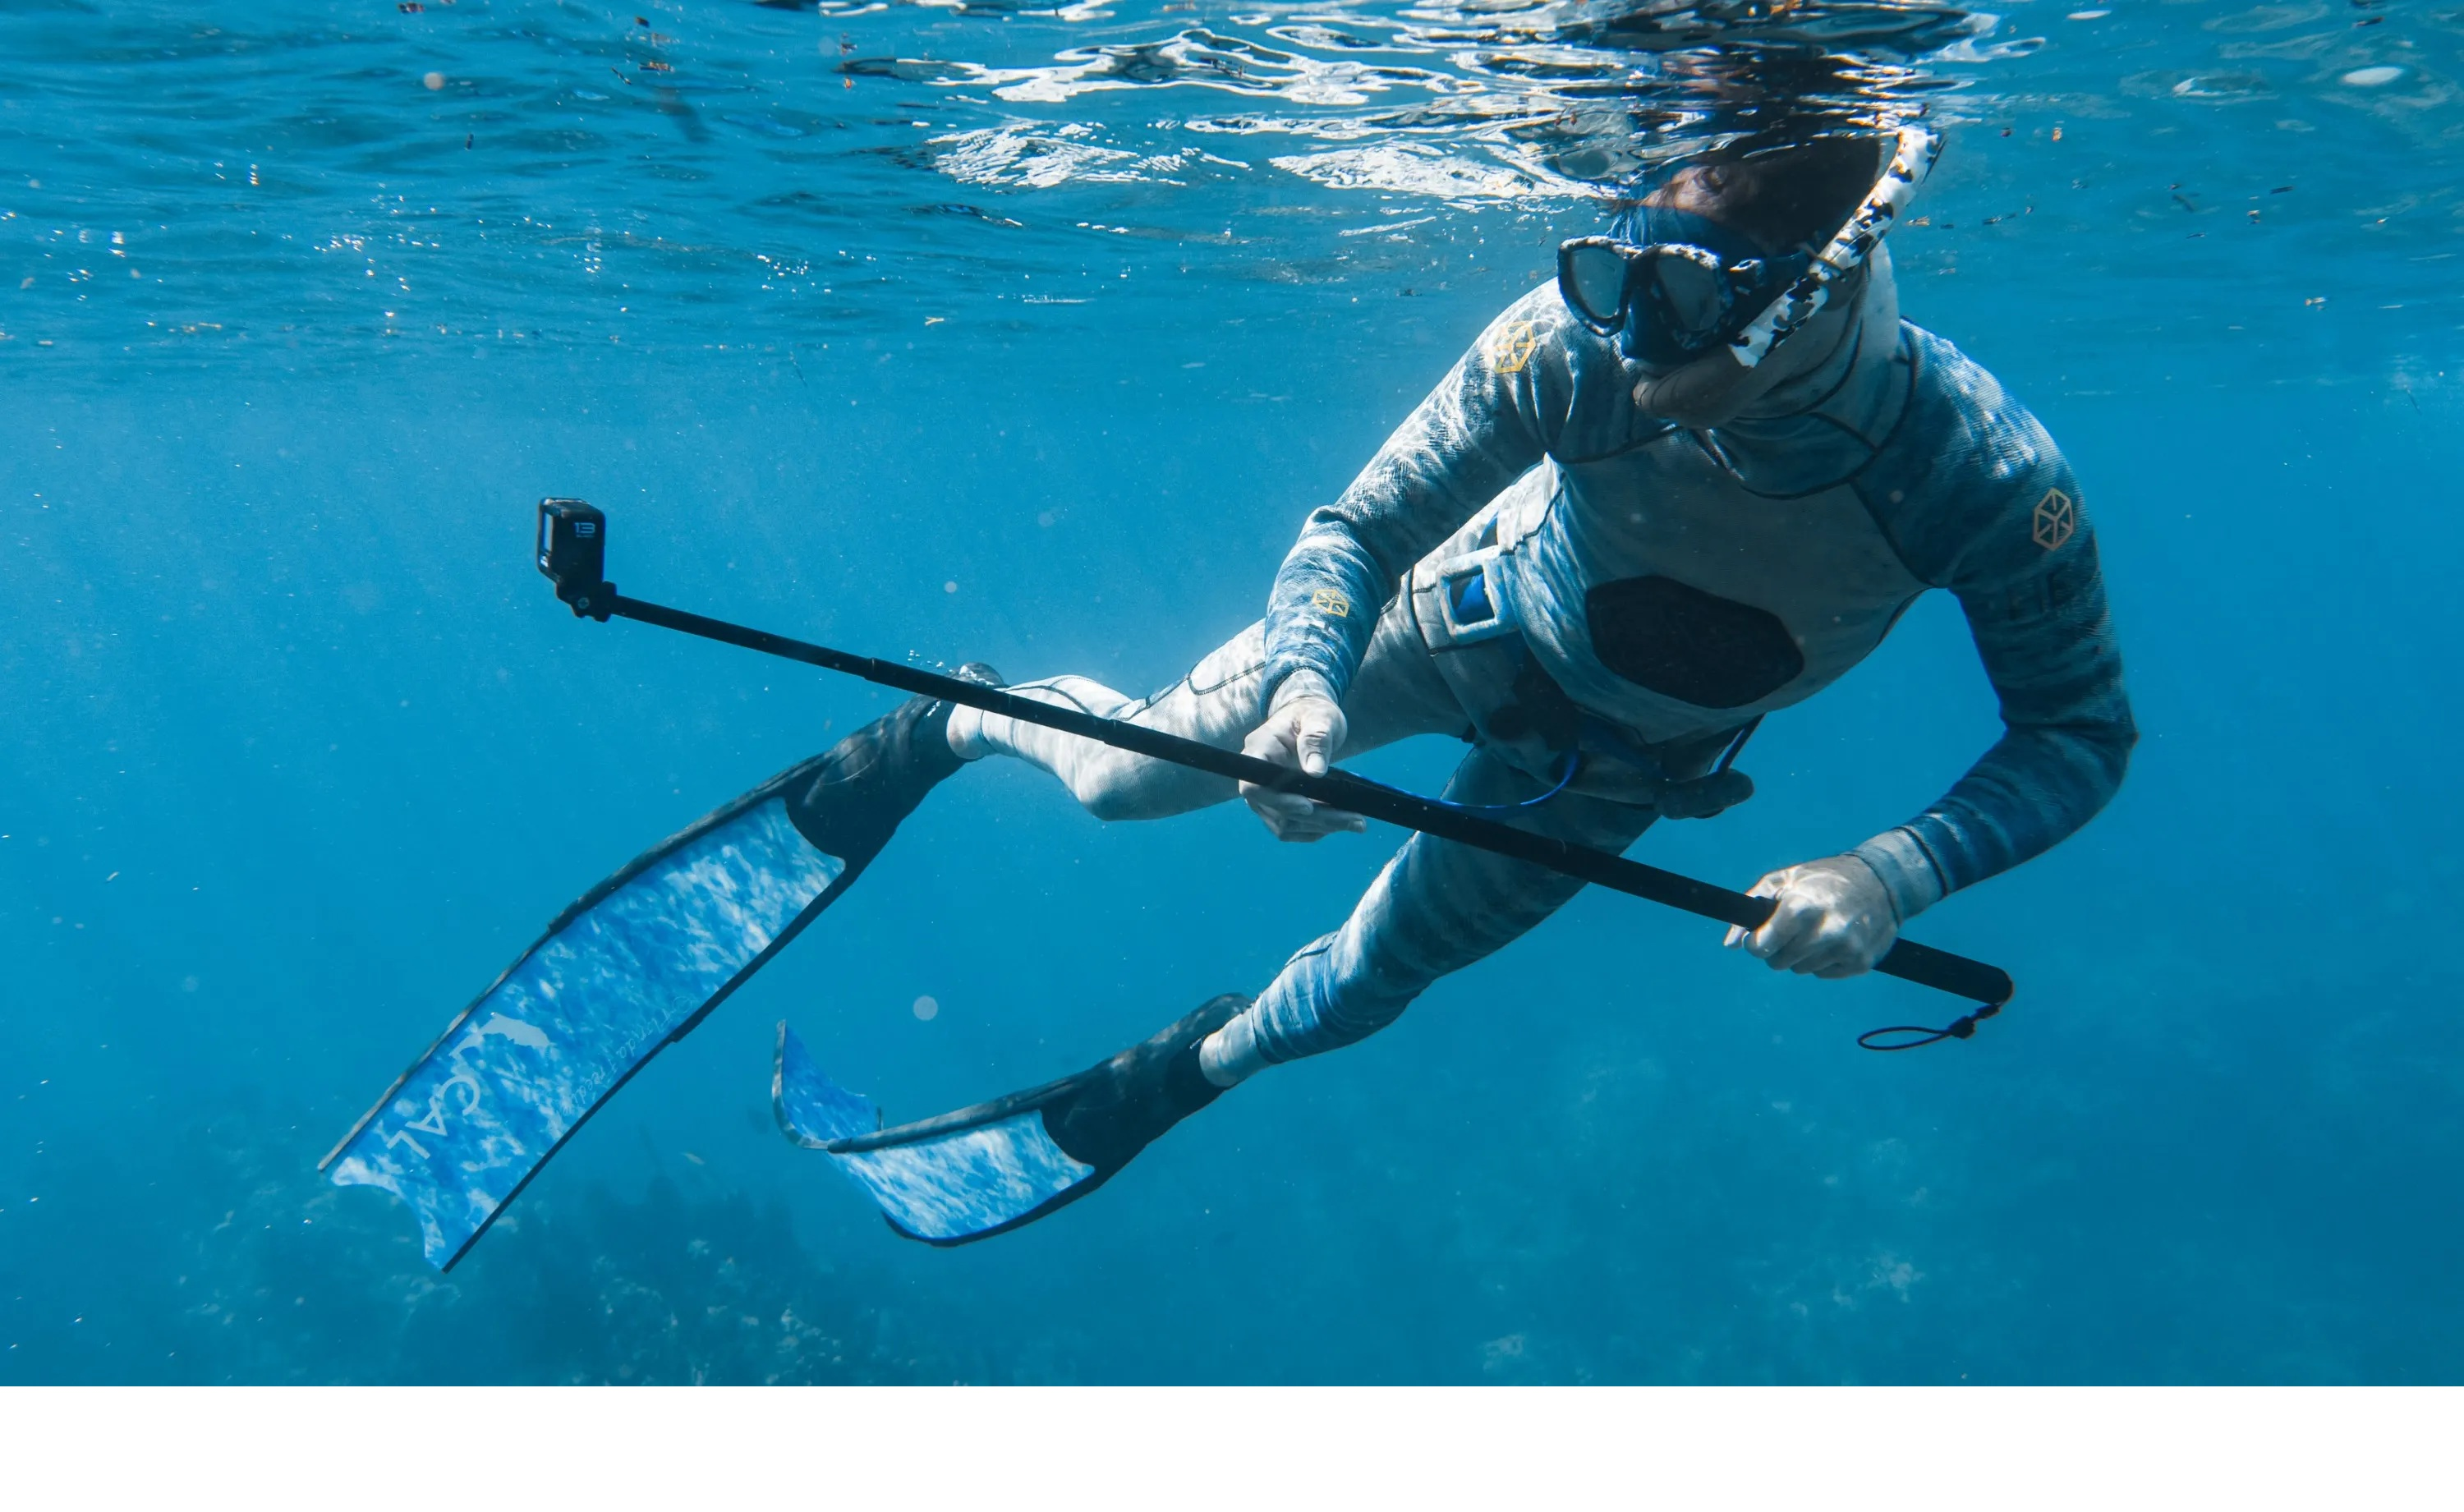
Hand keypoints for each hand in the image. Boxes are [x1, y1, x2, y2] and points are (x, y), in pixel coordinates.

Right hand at [1239, 675, 1364, 842]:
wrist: (1310, 722)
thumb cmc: (1312, 714)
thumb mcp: (1320, 718)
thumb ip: (1316, 740)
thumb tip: (1315, 772)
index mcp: (1259, 751)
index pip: (1253, 786)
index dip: (1277, 801)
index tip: (1308, 806)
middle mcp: (1256, 779)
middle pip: (1276, 811)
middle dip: (1316, 818)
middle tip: (1355, 820)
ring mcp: (1266, 796)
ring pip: (1285, 825)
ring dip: (1320, 828)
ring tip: (1356, 822)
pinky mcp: (1279, 807)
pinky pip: (1292, 828)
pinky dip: (1316, 830)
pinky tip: (1341, 822)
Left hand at [1724, 854, 1898, 978]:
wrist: (1883, 881)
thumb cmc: (1825, 878)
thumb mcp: (1785, 879)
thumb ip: (1751, 905)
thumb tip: (1729, 944)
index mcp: (1801, 909)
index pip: (1761, 946)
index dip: (1755, 942)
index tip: (1760, 936)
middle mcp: (1824, 932)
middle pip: (1778, 962)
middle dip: (1778, 949)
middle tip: (1792, 930)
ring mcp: (1846, 949)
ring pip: (1801, 970)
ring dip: (1802, 955)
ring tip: (1816, 930)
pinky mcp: (1861, 963)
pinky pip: (1824, 974)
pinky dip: (1824, 961)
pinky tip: (1835, 939)